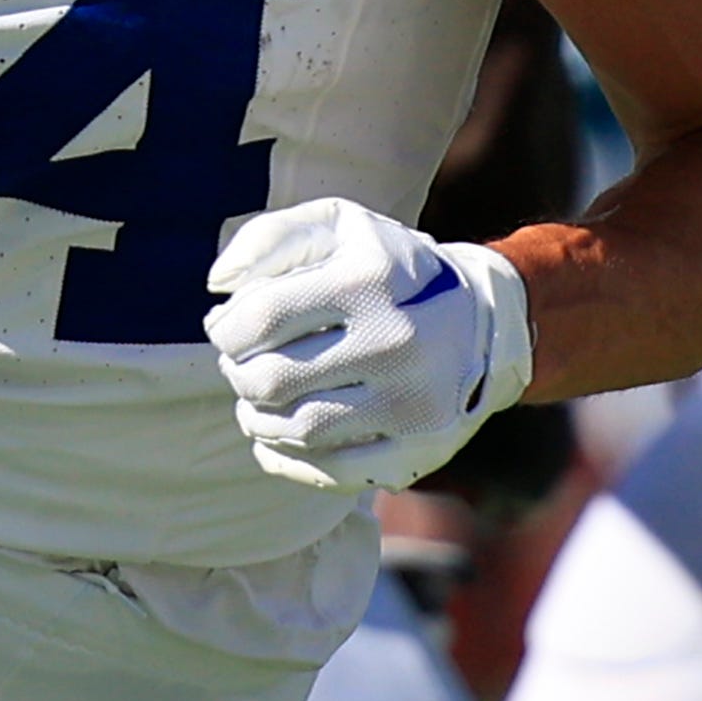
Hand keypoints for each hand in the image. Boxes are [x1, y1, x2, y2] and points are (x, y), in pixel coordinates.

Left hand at [210, 197, 536, 494]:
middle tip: (240, 370)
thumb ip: (273, 239)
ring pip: (298, 429)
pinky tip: (277, 439)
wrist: (485, 320)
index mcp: (371, 280)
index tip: (226, 332)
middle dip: (238, 376)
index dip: (227, 331)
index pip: (262, 317)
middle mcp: (396, 341)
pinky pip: (332, 472)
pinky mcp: (420, 449)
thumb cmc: (390, 272)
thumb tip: (216, 283)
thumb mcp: (341, 227)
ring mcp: (411, 401)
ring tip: (255, 405)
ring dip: (257, 421)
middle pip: (273, 379)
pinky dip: (288, 461)